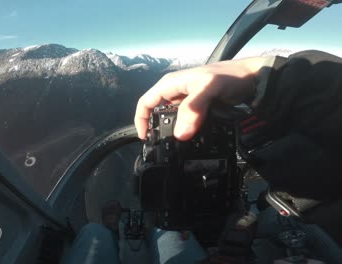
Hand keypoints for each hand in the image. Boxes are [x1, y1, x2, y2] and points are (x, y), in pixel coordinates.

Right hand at [134, 57, 267, 140]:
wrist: (253, 78)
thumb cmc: (230, 77)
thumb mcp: (209, 88)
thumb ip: (193, 109)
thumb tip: (180, 134)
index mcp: (171, 84)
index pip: (146, 102)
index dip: (141, 120)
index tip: (145, 138)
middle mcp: (176, 92)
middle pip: (157, 113)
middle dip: (159, 129)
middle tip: (164, 146)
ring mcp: (187, 101)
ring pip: (173, 119)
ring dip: (175, 131)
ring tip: (179, 146)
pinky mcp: (198, 109)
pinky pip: (186, 122)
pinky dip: (187, 131)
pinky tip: (192, 139)